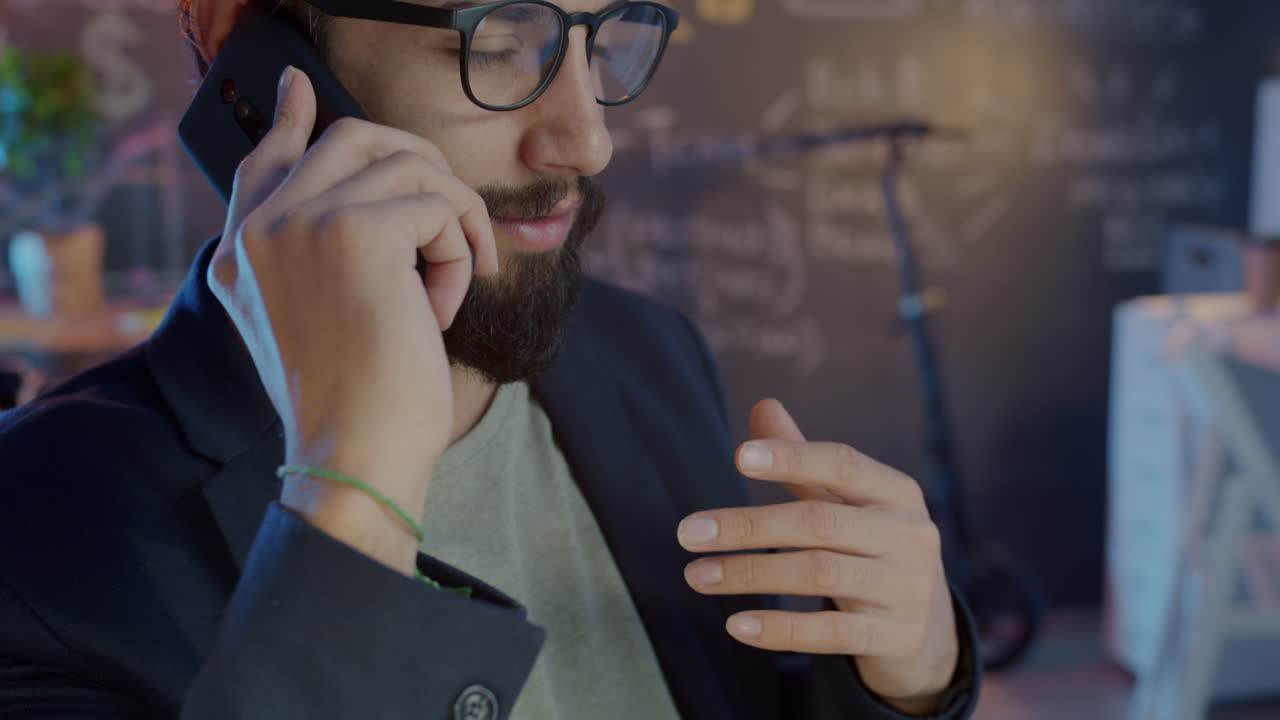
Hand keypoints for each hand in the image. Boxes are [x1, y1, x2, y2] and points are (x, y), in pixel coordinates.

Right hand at [207, 67, 497, 571]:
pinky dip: (460, 252)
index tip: (298, 89)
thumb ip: (319, 257)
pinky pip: (439, 205)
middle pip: (358, 140)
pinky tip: (441, 309)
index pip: (263, 159)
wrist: (353, 462)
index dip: (291, 119)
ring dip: (453, 224)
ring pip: (412, 166)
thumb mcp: (321, 323)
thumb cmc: (355, 407)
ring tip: (446, 290)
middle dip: (425, 172)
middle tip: (457, 224)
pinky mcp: (354, 232)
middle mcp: (259, 228)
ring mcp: (301, 222)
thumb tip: (375, 202)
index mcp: (241, 253)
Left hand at [678, 399, 958, 713]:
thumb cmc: (870, 548)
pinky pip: (829, 633)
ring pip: (819, 575)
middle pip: (819, 523)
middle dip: (748, 526)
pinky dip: (780, 629)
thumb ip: (804, 462)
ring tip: (697, 576)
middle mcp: (909, 536)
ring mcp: (907, 589)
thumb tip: (763, 406)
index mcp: (898, 492)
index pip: (843, 464)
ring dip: (750, 574)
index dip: (792, 457)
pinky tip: (737, 625)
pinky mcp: (896, 637)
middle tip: (688, 532)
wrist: (926, 630)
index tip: (737, 456)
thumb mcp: (846, 503)